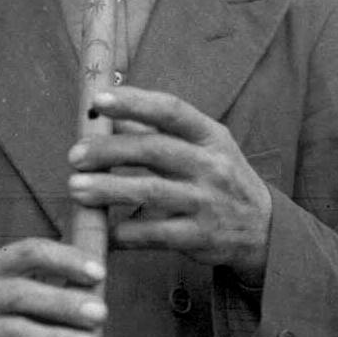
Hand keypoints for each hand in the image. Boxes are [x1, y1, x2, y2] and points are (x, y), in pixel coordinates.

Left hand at [68, 88, 271, 283]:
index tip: (98, 100)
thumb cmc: (219, 177)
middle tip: (74, 156)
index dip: (134, 102)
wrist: (263, 229)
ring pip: (151, 192)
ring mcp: (207, 202)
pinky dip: (124, 233)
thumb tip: (109, 111)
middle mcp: (211, 165)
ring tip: (75, 188)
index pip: (171, 110)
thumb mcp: (202, 146)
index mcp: (209, 135)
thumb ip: (157, 130)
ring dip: (108, 190)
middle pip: (154, 150)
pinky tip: (102, 230)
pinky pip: (155, 234)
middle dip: (109, 150)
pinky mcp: (200, 236)